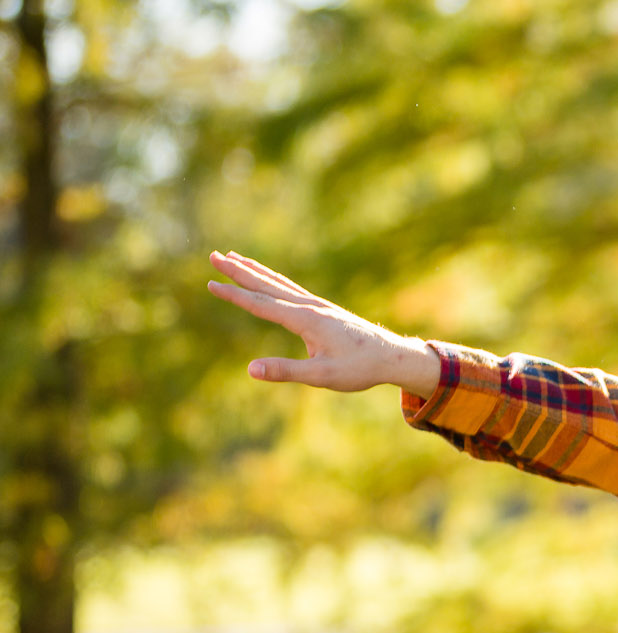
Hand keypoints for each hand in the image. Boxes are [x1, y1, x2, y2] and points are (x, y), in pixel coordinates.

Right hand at [207, 251, 440, 396]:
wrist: (393, 356)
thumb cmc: (360, 369)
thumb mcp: (322, 376)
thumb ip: (286, 371)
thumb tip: (251, 369)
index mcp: (306, 320)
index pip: (262, 305)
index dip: (234, 295)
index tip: (210, 284)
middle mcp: (311, 306)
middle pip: (267, 285)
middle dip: (239, 271)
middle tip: (213, 255)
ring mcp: (318, 305)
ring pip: (280, 283)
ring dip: (254, 270)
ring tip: (233, 257)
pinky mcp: (324, 309)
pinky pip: (292, 289)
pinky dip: (273, 280)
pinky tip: (267, 279)